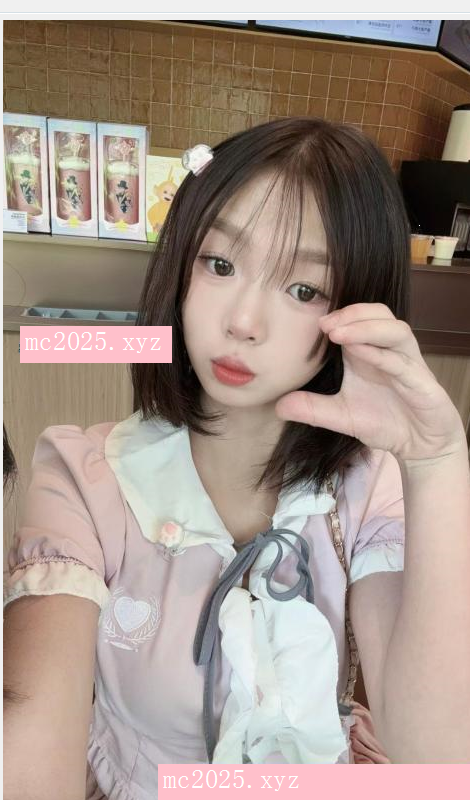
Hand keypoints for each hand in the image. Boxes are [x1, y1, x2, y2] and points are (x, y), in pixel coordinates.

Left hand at [275, 303, 464, 464]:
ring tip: (339, 334)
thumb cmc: (385, 421)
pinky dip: (383, 355)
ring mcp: (409, 365)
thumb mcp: (341, 416)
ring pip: (396, 330)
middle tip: (326, 324)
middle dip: (353, 313)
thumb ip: (312, 409)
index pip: (359, 318)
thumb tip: (279, 406)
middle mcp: (391, 351)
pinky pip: (404, 363)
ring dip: (367, 328)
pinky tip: (362, 354)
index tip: (314, 323)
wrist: (420, 445)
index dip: (339, 315)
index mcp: (371, 352)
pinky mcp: (423, 384)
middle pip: (380, 313)